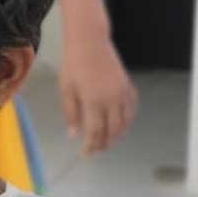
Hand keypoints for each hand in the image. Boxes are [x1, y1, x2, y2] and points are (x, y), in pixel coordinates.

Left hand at [59, 32, 137, 155]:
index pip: (95, 132)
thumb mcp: (66, 89)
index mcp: (94, 102)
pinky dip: (127, 119)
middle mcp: (112, 100)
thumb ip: (71, 113)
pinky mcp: (128, 85)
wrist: (90, 42)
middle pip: (113, 131)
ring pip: (125, 121)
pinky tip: (121, 122)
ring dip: (118, 134)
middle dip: (105, 143)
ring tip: (108, 140)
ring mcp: (122, 92)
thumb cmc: (73, 64)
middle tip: (96, 149)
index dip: (91, 146)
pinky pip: (131, 108)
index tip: (85, 154)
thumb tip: (73, 135)